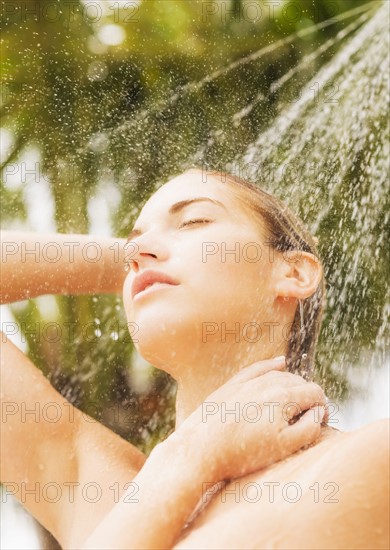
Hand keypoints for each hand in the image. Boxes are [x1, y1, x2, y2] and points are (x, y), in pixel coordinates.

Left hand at [175, 356, 325, 481]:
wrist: (201, 448)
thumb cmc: (244, 452)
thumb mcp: (284, 447)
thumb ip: (309, 428)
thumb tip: (318, 411)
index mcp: (283, 397)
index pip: (315, 392)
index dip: (323, 407)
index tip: (320, 422)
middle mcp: (267, 383)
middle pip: (299, 382)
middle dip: (308, 397)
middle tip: (306, 419)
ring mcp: (248, 382)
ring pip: (280, 375)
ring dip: (292, 386)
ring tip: (295, 404)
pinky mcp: (233, 385)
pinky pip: (257, 368)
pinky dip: (271, 365)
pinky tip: (280, 363)